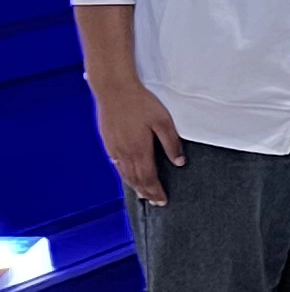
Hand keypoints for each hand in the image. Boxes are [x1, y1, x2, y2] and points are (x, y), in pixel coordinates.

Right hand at [91, 72, 183, 204]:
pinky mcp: (108, 141)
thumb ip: (171, 143)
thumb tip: (179, 163)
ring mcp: (114, 148)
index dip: (156, 191)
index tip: (163, 201)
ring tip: (143, 195)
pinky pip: (116, 164)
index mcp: (139, 150)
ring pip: (124, 174)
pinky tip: (127, 175)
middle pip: (136, 179)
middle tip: (155, 202)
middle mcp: (124, 153)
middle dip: (147, 192)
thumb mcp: (163, 121)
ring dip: (135, 186)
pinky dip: (124, 174)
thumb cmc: (140, 103)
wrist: (113, 89)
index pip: (149, 178)